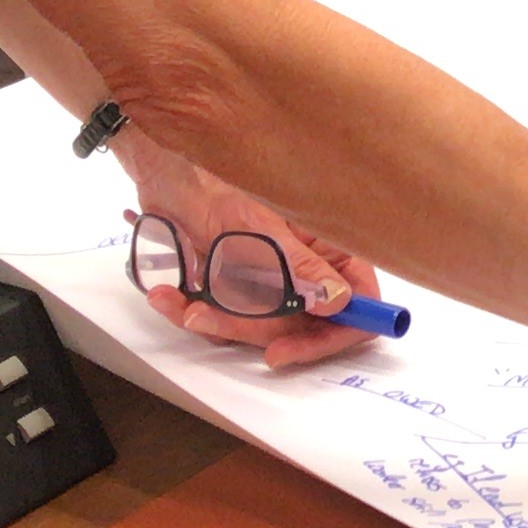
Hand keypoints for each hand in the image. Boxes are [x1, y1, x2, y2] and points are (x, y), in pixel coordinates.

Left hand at [112, 140, 386, 370]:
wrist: (169, 179)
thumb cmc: (222, 187)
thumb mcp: (265, 230)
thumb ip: (303, 268)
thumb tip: (339, 301)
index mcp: (328, 249)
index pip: (357, 302)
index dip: (331, 333)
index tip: (290, 349)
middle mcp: (307, 270)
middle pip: (305, 326)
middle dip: (256, 331)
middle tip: (219, 323)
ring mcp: (273, 284)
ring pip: (260, 329)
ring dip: (219, 323)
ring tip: (187, 307)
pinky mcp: (236, 293)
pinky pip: (226, 322)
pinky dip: (196, 314)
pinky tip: (173, 298)